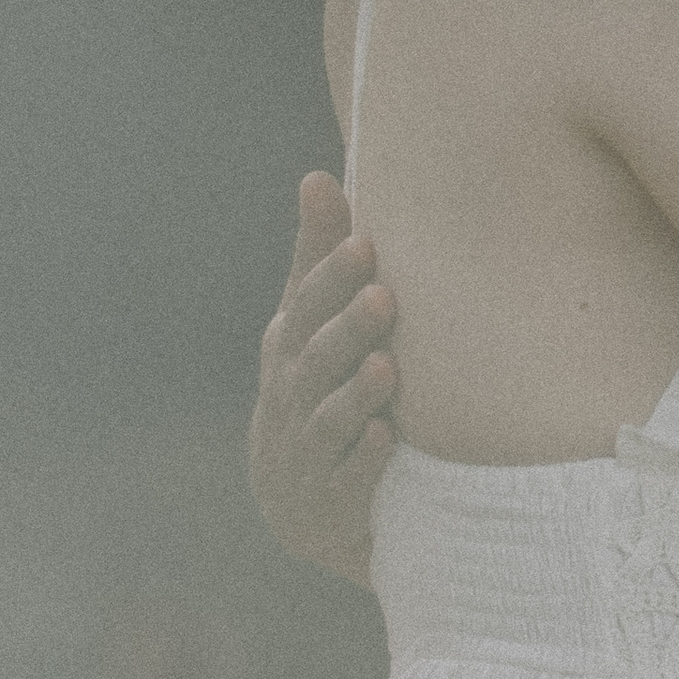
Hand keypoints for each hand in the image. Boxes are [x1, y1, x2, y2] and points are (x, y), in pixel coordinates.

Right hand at [248, 173, 399, 585]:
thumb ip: (318, 255)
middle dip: (347, 328)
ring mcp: (307, 452)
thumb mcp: (312, 326)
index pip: (305, 307)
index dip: (330, 278)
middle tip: (383, 296)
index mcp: (290, 348)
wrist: (304, 503)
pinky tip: (389, 439)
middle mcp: (292, 396)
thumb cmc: (318, 387)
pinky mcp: (331, 501)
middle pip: (316, 359)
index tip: (365, 244)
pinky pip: (348, 480)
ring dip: (357, 395)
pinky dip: (367, 460)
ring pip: (330, 420)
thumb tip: (319, 174)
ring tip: (386, 368)